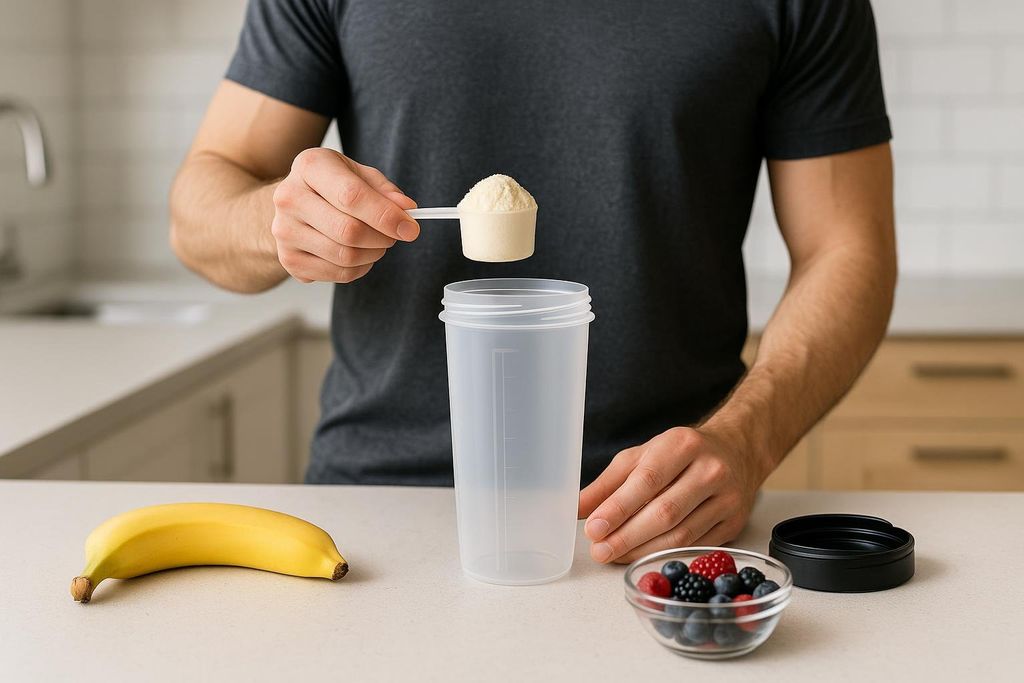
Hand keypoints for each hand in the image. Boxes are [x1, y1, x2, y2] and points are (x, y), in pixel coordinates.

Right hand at [271, 148, 418, 283]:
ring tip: (376, 242)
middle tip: (394, 235)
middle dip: (383, 238)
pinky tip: (359, 253)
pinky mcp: (289, 260)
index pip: (352, 197)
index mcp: (310, 167)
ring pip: (345, 257)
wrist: (294, 203)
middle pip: (349, 232)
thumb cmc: (331, 185)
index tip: (410, 228)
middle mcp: (290, 198)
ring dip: (373, 254)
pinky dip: (359, 268)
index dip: (385, 216)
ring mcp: (285, 232)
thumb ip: (384, 190)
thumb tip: (406, 209)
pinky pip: (338, 274)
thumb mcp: (358, 174)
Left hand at [577, 426, 762, 563]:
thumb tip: (577, 510)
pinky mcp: (734, 522)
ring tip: (615, 556)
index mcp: (682, 445)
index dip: (619, 507)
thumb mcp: (642, 456)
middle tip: (600, 551)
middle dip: (627, 536)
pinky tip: (643, 557)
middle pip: (665, 512)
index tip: (594, 528)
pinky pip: (696, 546)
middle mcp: (710, 469)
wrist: (736, 451)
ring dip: (643, 551)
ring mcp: (727, 498)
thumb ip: (608, 483)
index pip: (647, 480)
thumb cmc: (680, 455)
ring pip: (681, 535)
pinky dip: (666, 555)